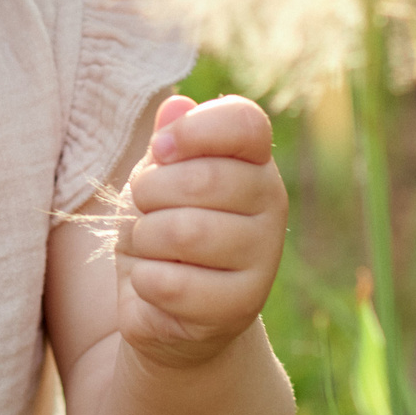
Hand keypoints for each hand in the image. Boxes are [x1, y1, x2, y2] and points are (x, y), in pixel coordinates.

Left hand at [116, 95, 288, 370]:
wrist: (169, 309)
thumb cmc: (163, 226)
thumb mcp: (157, 177)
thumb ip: (168, 141)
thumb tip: (175, 105)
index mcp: (255, 161)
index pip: (245, 122)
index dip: (194, 129)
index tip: (161, 149)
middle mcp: (271, 204)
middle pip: (205, 178)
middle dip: (150, 192)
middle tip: (144, 207)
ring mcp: (263, 257)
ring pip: (185, 232)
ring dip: (144, 238)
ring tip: (149, 245)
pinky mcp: (242, 306)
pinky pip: (172, 283)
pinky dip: (145, 279)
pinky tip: (154, 282)